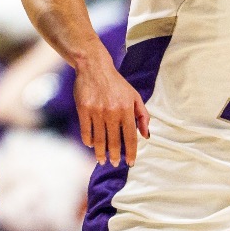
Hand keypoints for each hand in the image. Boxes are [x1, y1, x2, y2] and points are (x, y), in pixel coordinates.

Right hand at [75, 51, 148, 165]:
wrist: (95, 67)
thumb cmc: (116, 83)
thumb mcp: (134, 96)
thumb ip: (142, 116)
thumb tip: (146, 136)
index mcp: (126, 109)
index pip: (130, 136)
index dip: (131, 152)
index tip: (130, 162)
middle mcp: (112, 111)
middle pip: (113, 141)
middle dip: (114, 156)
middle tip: (114, 163)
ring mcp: (97, 111)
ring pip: (99, 139)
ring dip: (100, 153)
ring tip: (101, 160)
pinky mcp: (83, 109)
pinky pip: (86, 130)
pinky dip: (88, 140)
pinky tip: (91, 145)